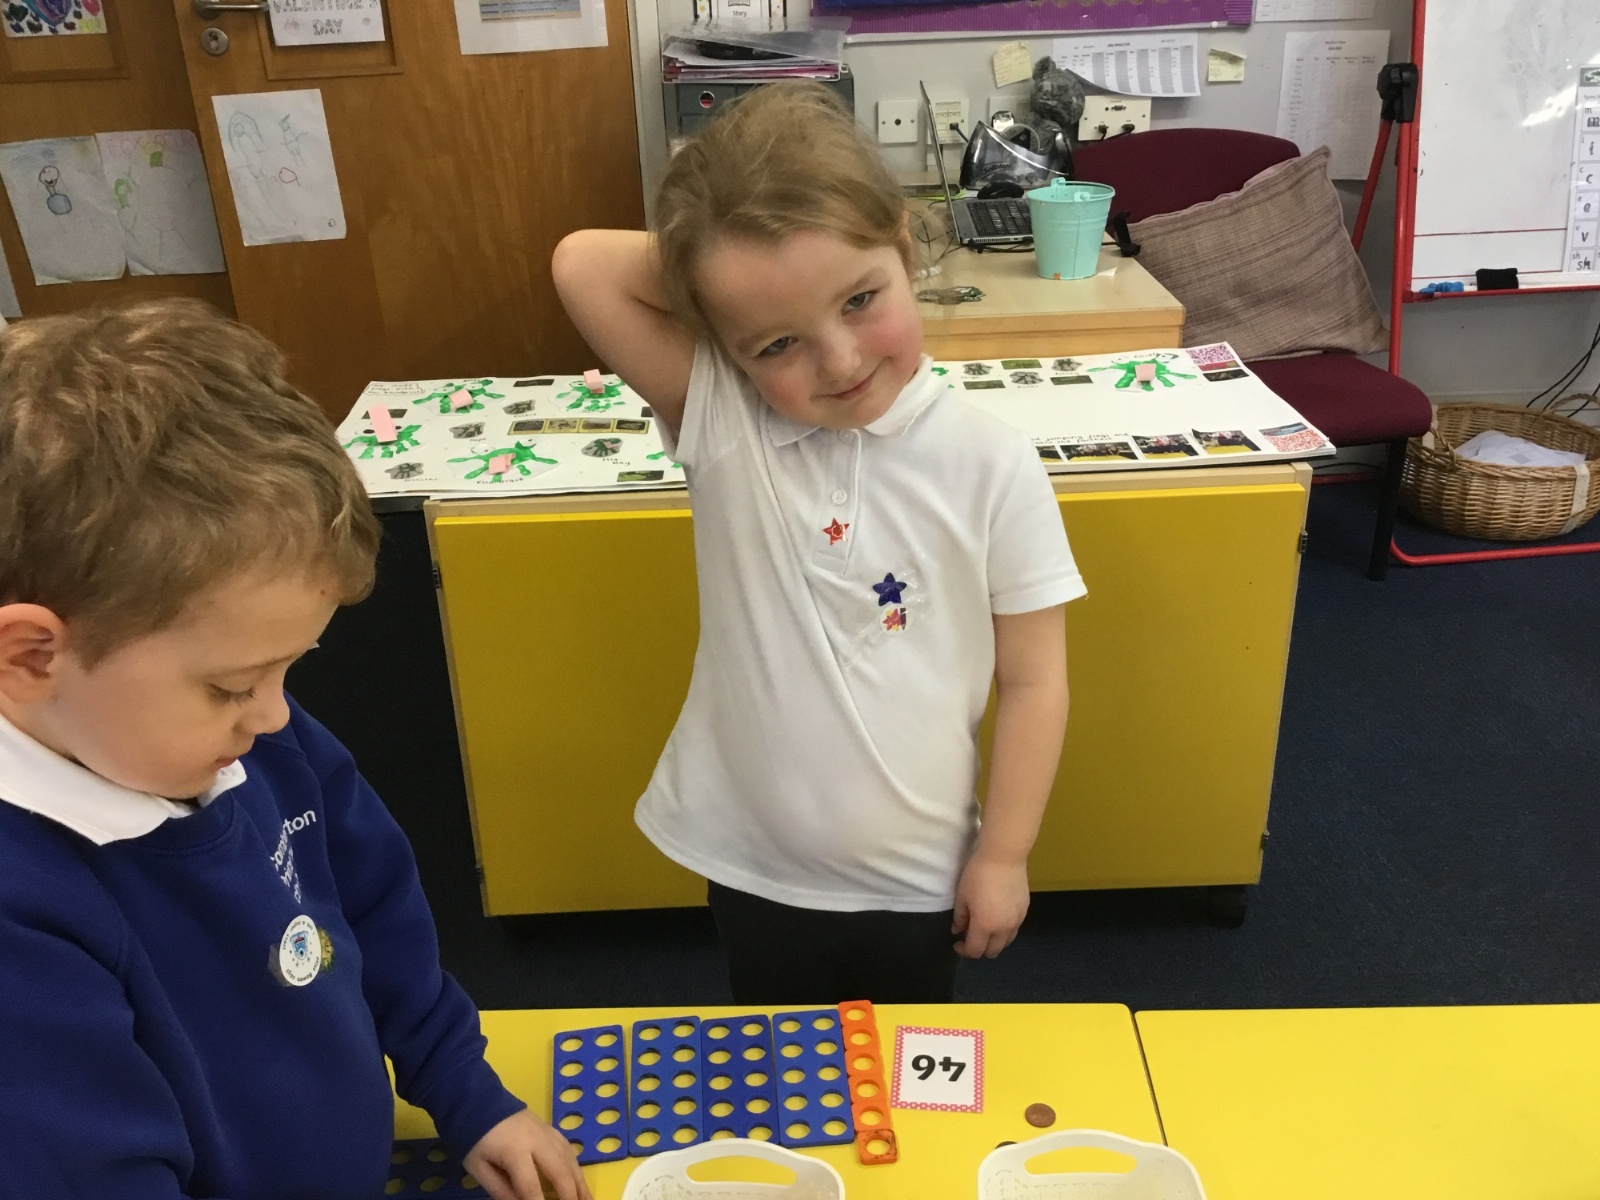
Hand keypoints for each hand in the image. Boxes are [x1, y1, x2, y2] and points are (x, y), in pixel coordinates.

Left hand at [463, 1109, 590, 1199]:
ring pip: (569, 1159)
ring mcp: (547, 1132)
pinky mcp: (550, 1128)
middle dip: (569, 1194)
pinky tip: (579, 1178)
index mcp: (514, 1151)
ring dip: (580, 1182)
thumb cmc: (476, 1139)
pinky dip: (576, 1166)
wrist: (480, 1102)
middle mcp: (537, 1141)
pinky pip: (569, 1149)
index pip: (530, 1185)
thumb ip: (500, 1190)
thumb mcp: (479, 1168)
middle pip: (559, 1171)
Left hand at [952, 854, 1029, 958]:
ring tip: (985, 929)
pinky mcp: (1025, 911)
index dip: (963, 951)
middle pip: (992, 952)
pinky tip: (997, 918)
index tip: (957, 942)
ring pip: (1006, 943)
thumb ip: (960, 917)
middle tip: (970, 936)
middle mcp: (1003, 929)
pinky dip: (1004, 932)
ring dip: (993, 942)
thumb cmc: (978, 875)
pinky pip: (1014, 930)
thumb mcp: (962, 896)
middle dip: (979, 949)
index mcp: (985, 926)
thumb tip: (958, 930)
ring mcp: (1017, 921)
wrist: (1004, 857)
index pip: (975, 951)